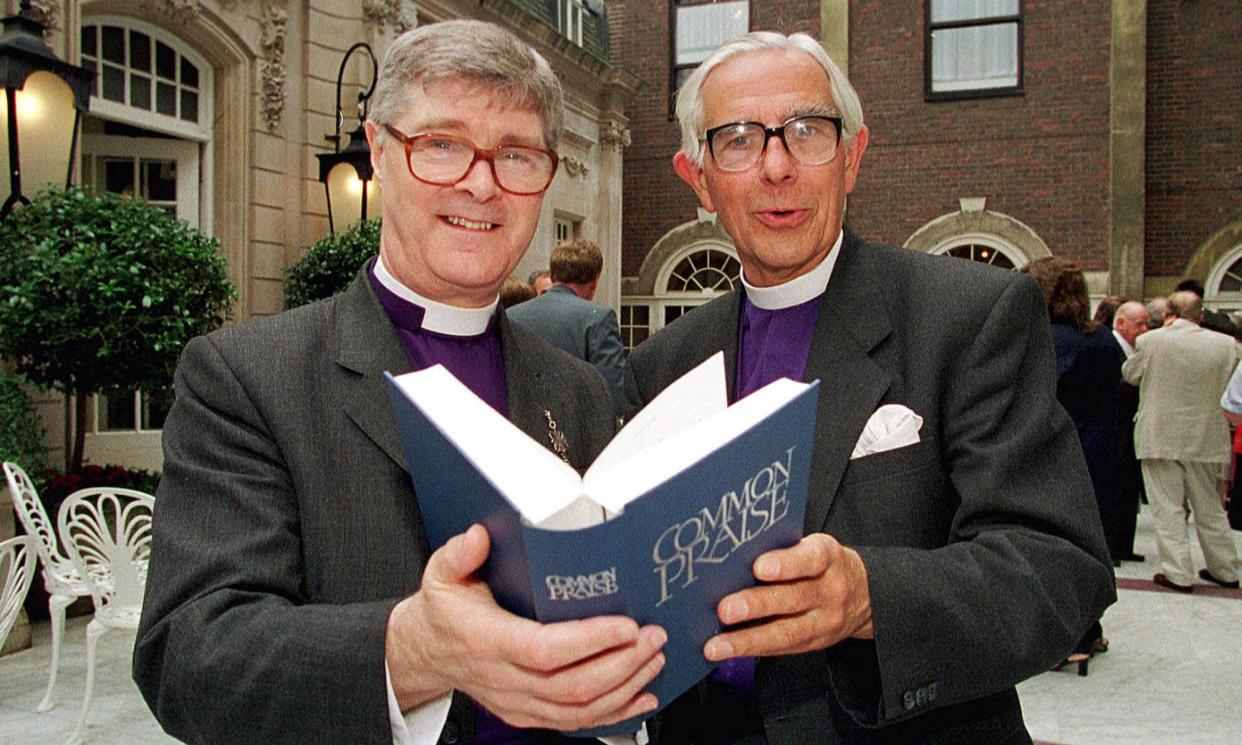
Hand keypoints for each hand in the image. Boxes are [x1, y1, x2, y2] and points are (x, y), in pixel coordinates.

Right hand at [386, 524, 666, 729]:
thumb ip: (459, 554)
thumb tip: (478, 536)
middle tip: (653, 637)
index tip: (627, 625)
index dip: (591, 641)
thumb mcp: (441, 575)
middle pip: (573, 684)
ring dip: (625, 686)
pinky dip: (615, 712)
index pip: (545, 649)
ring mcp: (517, 702)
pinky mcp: (527, 714)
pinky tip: (641, 698)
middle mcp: (504, 678)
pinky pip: (575, 722)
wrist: (427, 652)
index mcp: (487, 641)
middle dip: (623, 662)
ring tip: (654, 659)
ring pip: (579, 708)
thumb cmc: (443, 611)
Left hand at [704, 533, 872, 660]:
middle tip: (725, 609)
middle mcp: (829, 590)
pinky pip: (781, 649)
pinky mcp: (814, 643)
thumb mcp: (813, 547)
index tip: (759, 567)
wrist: (863, 595)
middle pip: (794, 598)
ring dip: (747, 640)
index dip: (785, 563)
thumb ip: (782, 550)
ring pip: (786, 632)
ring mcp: (824, 621)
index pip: (809, 559)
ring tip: (717, 645)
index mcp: (827, 557)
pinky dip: (751, 651)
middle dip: (757, 605)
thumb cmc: (823, 564)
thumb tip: (734, 555)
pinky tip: (727, 651)